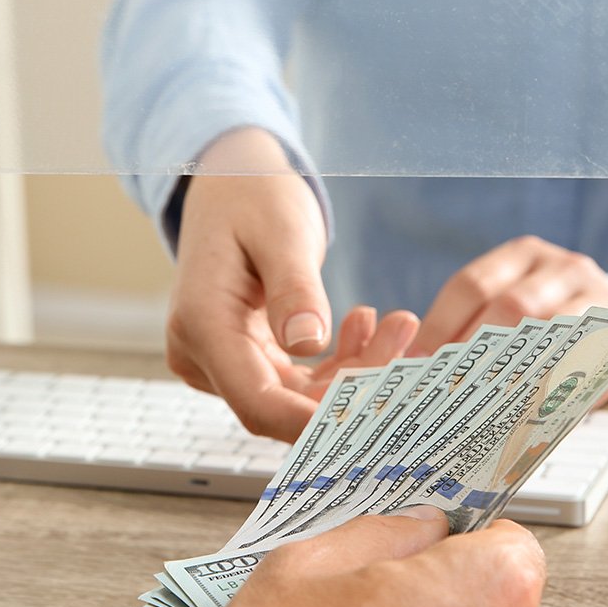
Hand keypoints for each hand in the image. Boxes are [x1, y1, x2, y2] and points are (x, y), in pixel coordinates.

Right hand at [167, 128, 418, 441]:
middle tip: (405, 346)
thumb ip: (295, 288)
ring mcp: (223, 360)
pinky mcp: (247, 357)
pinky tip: (365, 324)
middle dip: (351, 389)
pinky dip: (339, 361)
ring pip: (298, 396)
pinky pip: (299, 379)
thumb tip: (309, 343)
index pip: (258, 403)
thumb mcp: (282, 232)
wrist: (230, 181)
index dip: (314, 424)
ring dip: (354, 371)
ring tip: (397, 325)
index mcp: (202, 325)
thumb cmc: (251, 195)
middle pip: (284, 404)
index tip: (374, 420)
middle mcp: (203, 354)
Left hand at [409, 235, 607, 395]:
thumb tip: (416, 367)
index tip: (414, 365)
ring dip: (514, 371)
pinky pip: (584, 358)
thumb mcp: (518, 314)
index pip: (470, 286)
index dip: (438, 327)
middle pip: (509, 304)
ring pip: (548, 329)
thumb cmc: (555, 328)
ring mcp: (597, 293)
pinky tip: (529, 409)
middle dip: (474, 351)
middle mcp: (560, 266)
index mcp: (522, 256)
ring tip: (484, 403)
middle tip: (447, 389)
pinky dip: (554, 385)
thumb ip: (476, 331)